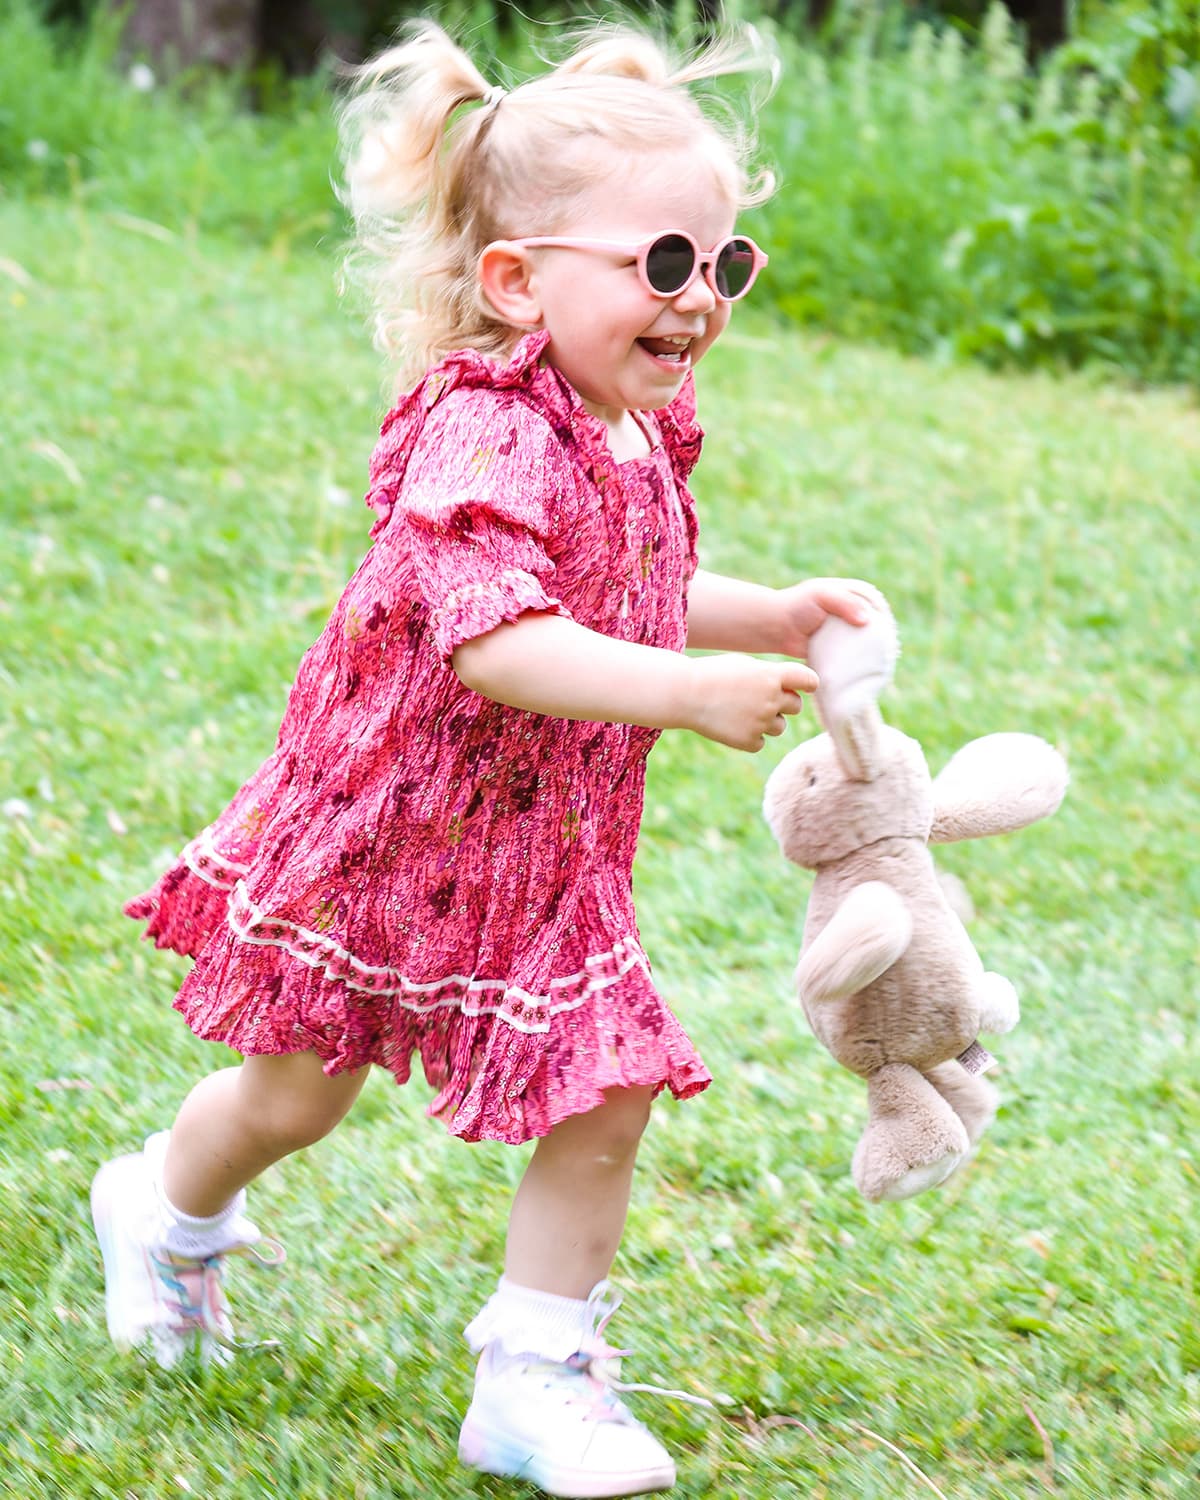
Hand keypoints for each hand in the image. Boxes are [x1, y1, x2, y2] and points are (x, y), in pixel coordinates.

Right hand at [681, 654, 817, 751]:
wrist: (685, 694)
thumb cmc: (713, 674)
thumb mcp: (744, 665)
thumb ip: (770, 675)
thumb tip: (792, 690)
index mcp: (772, 675)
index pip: (808, 680)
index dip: (808, 684)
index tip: (804, 687)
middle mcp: (771, 699)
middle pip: (796, 706)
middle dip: (783, 703)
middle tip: (760, 699)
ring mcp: (761, 722)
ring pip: (779, 726)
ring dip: (767, 721)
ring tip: (741, 711)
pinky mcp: (749, 741)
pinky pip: (761, 742)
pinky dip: (750, 736)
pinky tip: (732, 724)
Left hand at [772, 578, 885, 661]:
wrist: (776, 626)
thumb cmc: (797, 605)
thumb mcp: (821, 595)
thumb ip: (844, 602)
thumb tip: (866, 619)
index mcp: (852, 593)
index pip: (876, 604)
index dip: (885, 617)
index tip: (889, 633)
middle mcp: (851, 610)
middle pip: (875, 624)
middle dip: (884, 638)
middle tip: (889, 653)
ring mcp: (844, 630)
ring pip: (866, 640)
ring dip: (874, 652)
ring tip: (882, 665)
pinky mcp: (836, 646)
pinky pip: (852, 654)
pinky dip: (858, 662)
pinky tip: (865, 672)